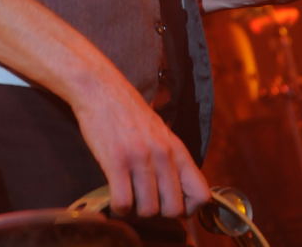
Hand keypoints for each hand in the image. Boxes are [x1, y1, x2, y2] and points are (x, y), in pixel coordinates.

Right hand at [71, 71, 209, 217]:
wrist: (100, 89)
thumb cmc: (128, 112)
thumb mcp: (160, 132)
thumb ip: (171, 159)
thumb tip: (180, 192)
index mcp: (176, 148)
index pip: (201, 194)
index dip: (189, 208)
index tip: (171, 204)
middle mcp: (162, 154)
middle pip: (174, 209)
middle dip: (159, 213)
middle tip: (145, 201)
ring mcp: (140, 158)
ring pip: (149, 210)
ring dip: (137, 211)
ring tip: (128, 196)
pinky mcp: (116, 161)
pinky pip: (124, 203)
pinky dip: (119, 208)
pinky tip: (115, 196)